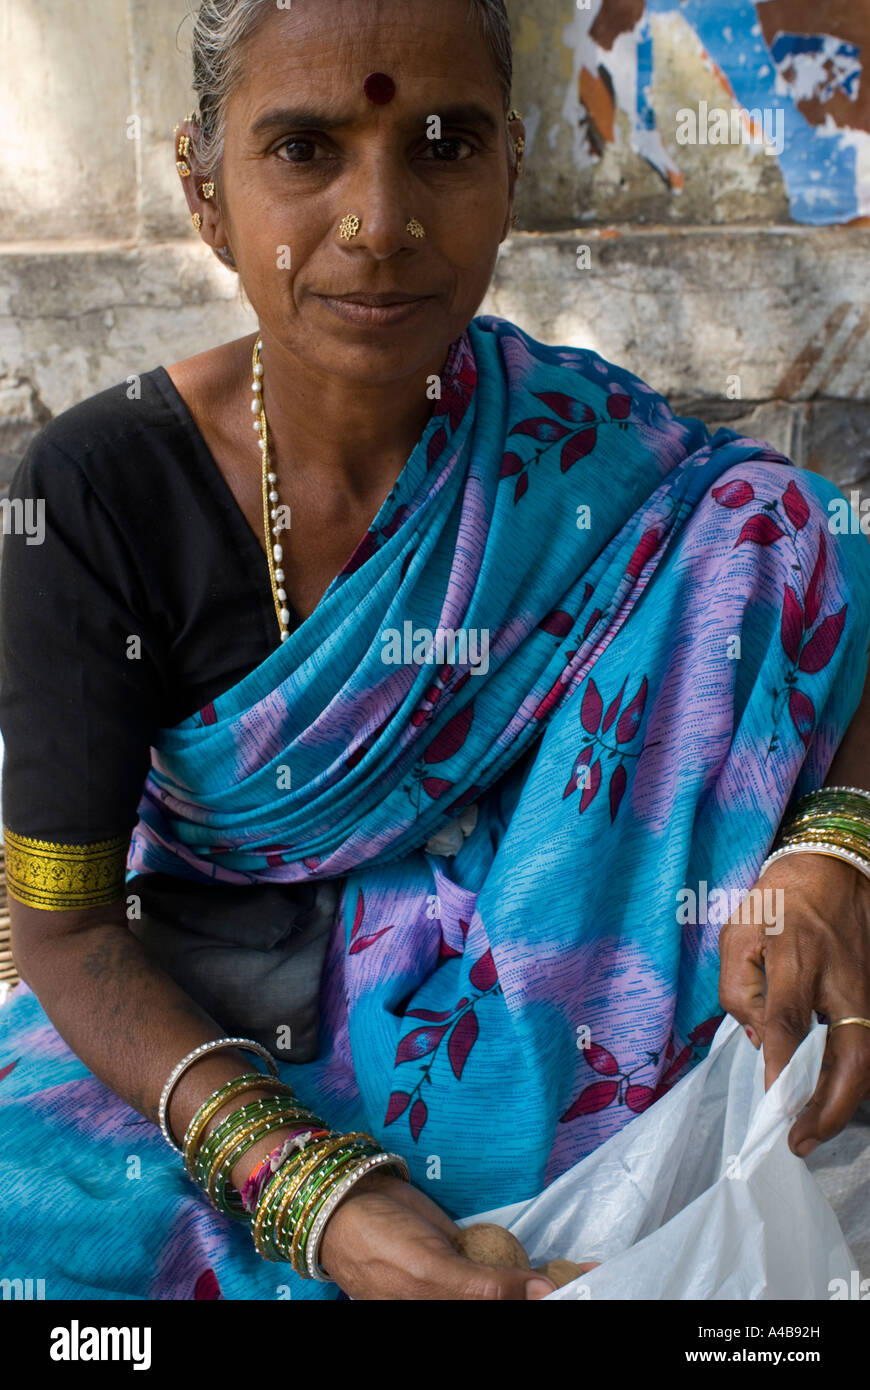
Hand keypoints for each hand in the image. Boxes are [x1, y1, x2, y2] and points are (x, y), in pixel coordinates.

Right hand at [317, 1171, 588, 1299]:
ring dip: (560, 1284)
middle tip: (603, 1278)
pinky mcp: (475, 1265)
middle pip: (522, 1303)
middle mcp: (466, 1307)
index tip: (594, 1289)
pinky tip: (579, 1268)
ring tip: (598, 1272)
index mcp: (451, 1314)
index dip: (550, 1302)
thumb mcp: (431, 1270)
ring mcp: (473, 1290)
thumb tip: (544, 1295)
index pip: (513, 1312)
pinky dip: (543, 1272)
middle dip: (559, 1293)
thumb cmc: (380, 1243)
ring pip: (523, 1293)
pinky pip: (513, 1273)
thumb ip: (486, 1290)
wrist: (349, 1202)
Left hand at [718, 852, 869, 1154]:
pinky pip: (868, 1043)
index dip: (781, 1064)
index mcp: (796, 957)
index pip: (787, 1019)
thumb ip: (738, 988)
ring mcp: (865, 988)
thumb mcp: (737, 933)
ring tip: (813, 1130)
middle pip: (852, 1052)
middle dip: (832, 1105)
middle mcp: (839, 979)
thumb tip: (756, 1041)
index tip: (773, 1104)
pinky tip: (831, 1098)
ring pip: (868, 1056)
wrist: (833, 870)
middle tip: (802, 1140)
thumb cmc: (775, 903)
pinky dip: (853, 1077)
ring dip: (844, 1100)